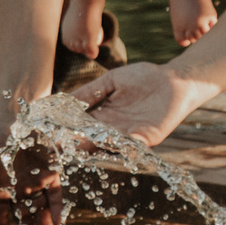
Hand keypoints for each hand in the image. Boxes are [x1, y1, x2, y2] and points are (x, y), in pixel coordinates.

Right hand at [73, 60, 219, 148]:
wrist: (173, 80)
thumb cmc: (143, 77)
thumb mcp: (111, 81)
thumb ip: (91, 91)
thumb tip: (65, 100)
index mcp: (104, 116)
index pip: (81, 126)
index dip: (67, 129)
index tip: (51, 132)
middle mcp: (114, 129)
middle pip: (92, 139)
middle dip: (76, 143)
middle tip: (59, 145)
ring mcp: (130, 135)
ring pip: (109, 145)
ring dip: (96, 146)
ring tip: (79, 146)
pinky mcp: (148, 137)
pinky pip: (134, 145)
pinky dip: (124, 146)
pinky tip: (113, 143)